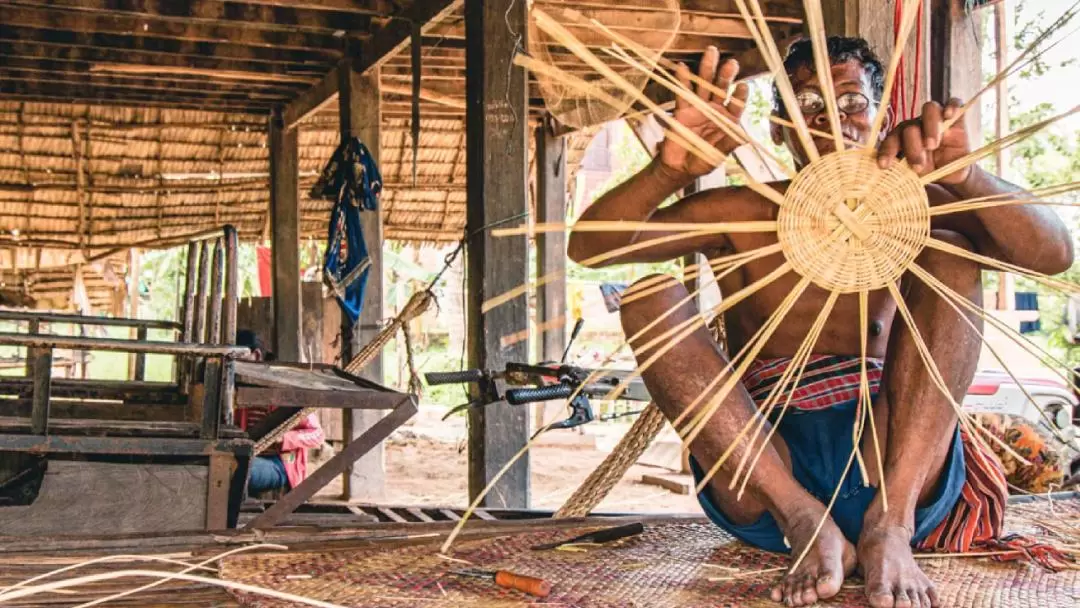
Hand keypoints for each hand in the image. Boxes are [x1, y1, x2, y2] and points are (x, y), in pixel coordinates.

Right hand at [659, 48, 749, 179]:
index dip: (740, 95)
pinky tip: (683, 68)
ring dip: (707, 69)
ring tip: (711, 53)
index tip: (742, 86)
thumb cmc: (703, 161)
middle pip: (722, 88)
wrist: (680, 167)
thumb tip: (745, 138)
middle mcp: (716, 110)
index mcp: (729, 120)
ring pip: (704, 86)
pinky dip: (683, 80)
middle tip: (731, 63)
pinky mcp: (683, 110)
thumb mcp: (718, 156)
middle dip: (726, 75)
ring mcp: (699, 108)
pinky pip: (684, 93)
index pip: (737, 104)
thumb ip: (729, 144)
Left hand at [877, 99, 971, 184]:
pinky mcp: (956, 117)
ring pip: (929, 110)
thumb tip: (885, 174)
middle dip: (912, 146)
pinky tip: (949, 115)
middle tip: (918, 166)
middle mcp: (917, 125)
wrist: (951, 174)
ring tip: (932, 146)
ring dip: (929, 127)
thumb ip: (901, 170)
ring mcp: (936, 119)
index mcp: (901, 138)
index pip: (891, 138)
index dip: (886, 151)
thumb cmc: (928, 172)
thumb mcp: (913, 175)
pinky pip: (954, 103)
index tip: (884, 165)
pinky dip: (952, 106)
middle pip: (910, 126)